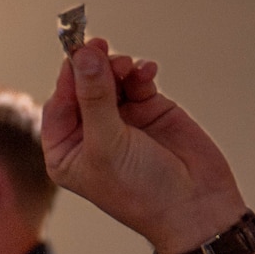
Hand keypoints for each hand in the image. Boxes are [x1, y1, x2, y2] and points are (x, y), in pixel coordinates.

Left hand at [40, 39, 248, 253]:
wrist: (195, 206)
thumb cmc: (142, 189)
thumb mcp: (109, 143)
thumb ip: (95, 97)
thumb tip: (83, 55)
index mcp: (66, 152)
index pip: (59, 104)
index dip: (68, 77)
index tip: (79, 51)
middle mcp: (89, 134)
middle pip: (82, 86)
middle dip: (93, 67)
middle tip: (103, 47)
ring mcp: (120, 120)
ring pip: (109, 79)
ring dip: (117, 67)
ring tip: (129, 68)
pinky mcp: (148, 110)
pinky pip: (136, 81)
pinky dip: (140, 72)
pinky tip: (147, 73)